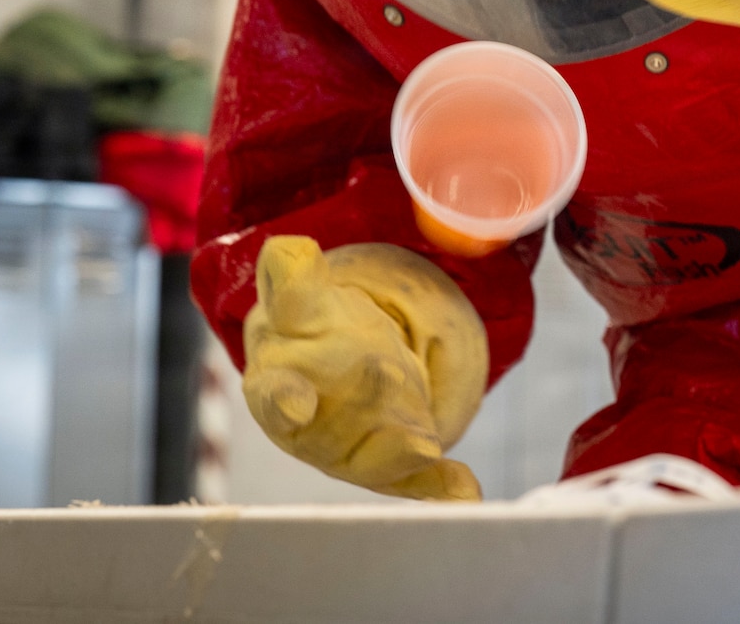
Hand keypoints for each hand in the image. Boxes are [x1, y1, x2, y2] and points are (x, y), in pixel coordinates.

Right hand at [241, 237, 487, 500]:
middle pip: (330, 431)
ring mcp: (351, 453)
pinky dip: (438, 486)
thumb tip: (286, 248)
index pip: (274, 394)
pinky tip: (465, 490)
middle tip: (382, 368)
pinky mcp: (389, 467)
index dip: (283, 399)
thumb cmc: (310, 332)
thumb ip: (290, 277)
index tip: (296, 401)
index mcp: (277, 386)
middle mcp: (311, 432)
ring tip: (425, 443)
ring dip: (398, 453)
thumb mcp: (299, 299)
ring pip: (371, 460)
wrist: (334, 366)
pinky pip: (413, 481)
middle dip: (358, 406)